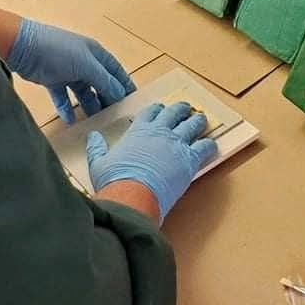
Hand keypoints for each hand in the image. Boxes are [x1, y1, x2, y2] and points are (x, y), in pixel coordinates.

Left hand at [6, 19, 136, 124]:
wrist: (22, 46)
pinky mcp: (51, 79)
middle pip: (99, 82)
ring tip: (94, 122)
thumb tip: (120, 92)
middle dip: (107, 98)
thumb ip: (104, 80)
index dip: (124, 83)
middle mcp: (82, 61)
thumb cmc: (57, 50)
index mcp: (94, 53)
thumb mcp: (86, 65)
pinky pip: (62, 96)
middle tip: (113, 116)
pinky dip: (66, 108)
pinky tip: (70, 120)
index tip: (132, 99)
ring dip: (88, 105)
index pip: (115, 70)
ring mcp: (66, 70)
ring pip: (82, 91)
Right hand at [87, 102, 217, 221]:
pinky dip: (209, 145)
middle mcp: (160, 132)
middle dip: (181, 109)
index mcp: (139, 131)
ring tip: (201, 120)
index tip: (160, 109)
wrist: (132, 195)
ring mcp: (176, 143)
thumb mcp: (99, 163)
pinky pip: (204, 147)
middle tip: (185, 108)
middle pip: (175, 112)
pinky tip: (211, 145)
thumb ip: (97, 148)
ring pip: (193, 124)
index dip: (157, 109)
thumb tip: (93, 136)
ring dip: (198, 121)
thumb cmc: (115, 181)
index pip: (151, 112)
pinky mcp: (189, 159)